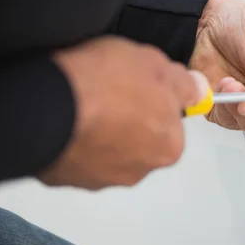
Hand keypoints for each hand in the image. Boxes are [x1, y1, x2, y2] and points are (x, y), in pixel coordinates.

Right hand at [39, 36, 208, 189]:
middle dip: (129, 118)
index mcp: (169, 146)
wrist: (47, 105)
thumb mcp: (155, 65)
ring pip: (109, 150)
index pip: (170, 122)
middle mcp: (141, 171)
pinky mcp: (67, 180)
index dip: (155, 99)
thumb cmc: (108, 83)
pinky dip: (75, 140)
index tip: (136, 84)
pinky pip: (78, 155)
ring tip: (82, 101)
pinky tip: (64, 116)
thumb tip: (198, 90)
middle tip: (108, 91)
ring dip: (101, 131)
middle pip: (141, 139)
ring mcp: (102, 179)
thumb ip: (182, 82)